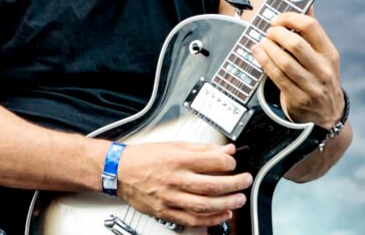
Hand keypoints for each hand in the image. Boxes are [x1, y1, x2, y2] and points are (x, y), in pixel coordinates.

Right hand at [115, 142, 252, 227]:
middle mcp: (175, 179)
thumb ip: (202, 149)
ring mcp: (170, 198)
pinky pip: (192, 219)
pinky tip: (222, 215)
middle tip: (245, 182)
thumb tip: (225, 151)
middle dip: (235, 185)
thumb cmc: (144, 157)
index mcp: (178, 159)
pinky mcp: (166, 211)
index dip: (230, 164)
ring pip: (205, 205)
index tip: (234, 164)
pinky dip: (210, 219)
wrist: (119, 171)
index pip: (213, 162)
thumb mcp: (175, 145)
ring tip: (238, 200)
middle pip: (213, 186)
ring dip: (227, 204)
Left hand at [253, 9, 343, 128]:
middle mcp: (323, 69)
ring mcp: (312, 86)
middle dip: (276, 34)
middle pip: (295, 44)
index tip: (278, 19)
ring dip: (268, 48)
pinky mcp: (298, 98)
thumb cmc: (322, 78)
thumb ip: (313, 33)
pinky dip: (264, 62)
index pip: (311, 27)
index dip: (290, 18)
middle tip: (268, 32)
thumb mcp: (324, 56)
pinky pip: (277, 77)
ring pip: (284, 62)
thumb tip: (307, 5)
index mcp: (330, 54)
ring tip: (262, 42)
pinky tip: (258, 53)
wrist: (329, 115)